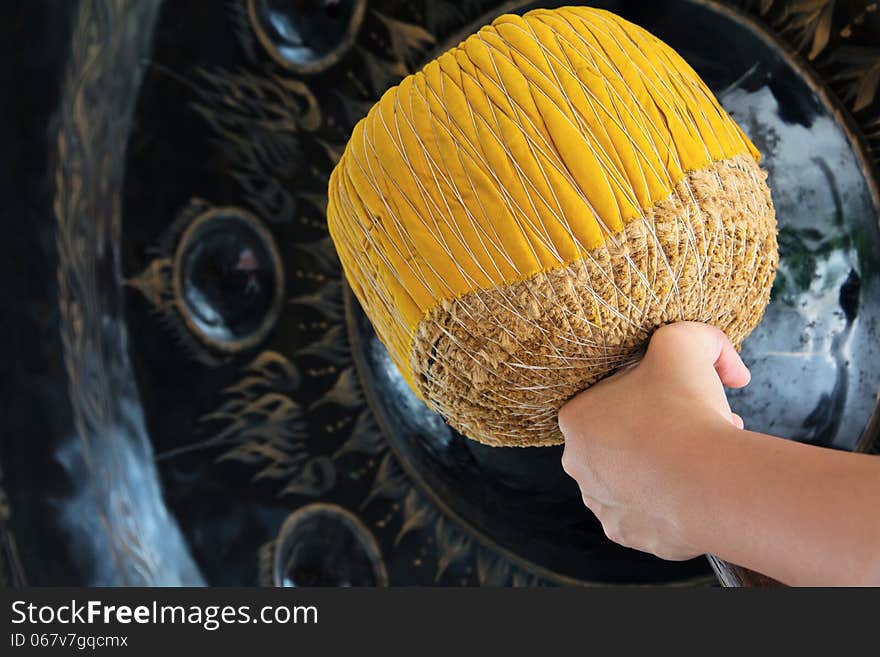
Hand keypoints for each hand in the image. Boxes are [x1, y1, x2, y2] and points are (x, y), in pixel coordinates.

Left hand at [558, 321, 749, 560]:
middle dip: (661, 428)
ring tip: (703, 457)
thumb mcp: (683, 342)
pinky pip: (645, 511)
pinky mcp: (625, 533)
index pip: (610, 395)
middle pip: (623, 437)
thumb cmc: (686, 411)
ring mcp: (599, 502)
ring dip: (664, 464)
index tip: (682, 396)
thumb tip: (727, 366)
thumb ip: (693, 334)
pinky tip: (693, 490)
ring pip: (633, 475)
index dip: (652, 392)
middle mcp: (576, 462)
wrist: (708, 485)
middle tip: (700, 425)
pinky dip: (668, 500)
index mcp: (575, 417)